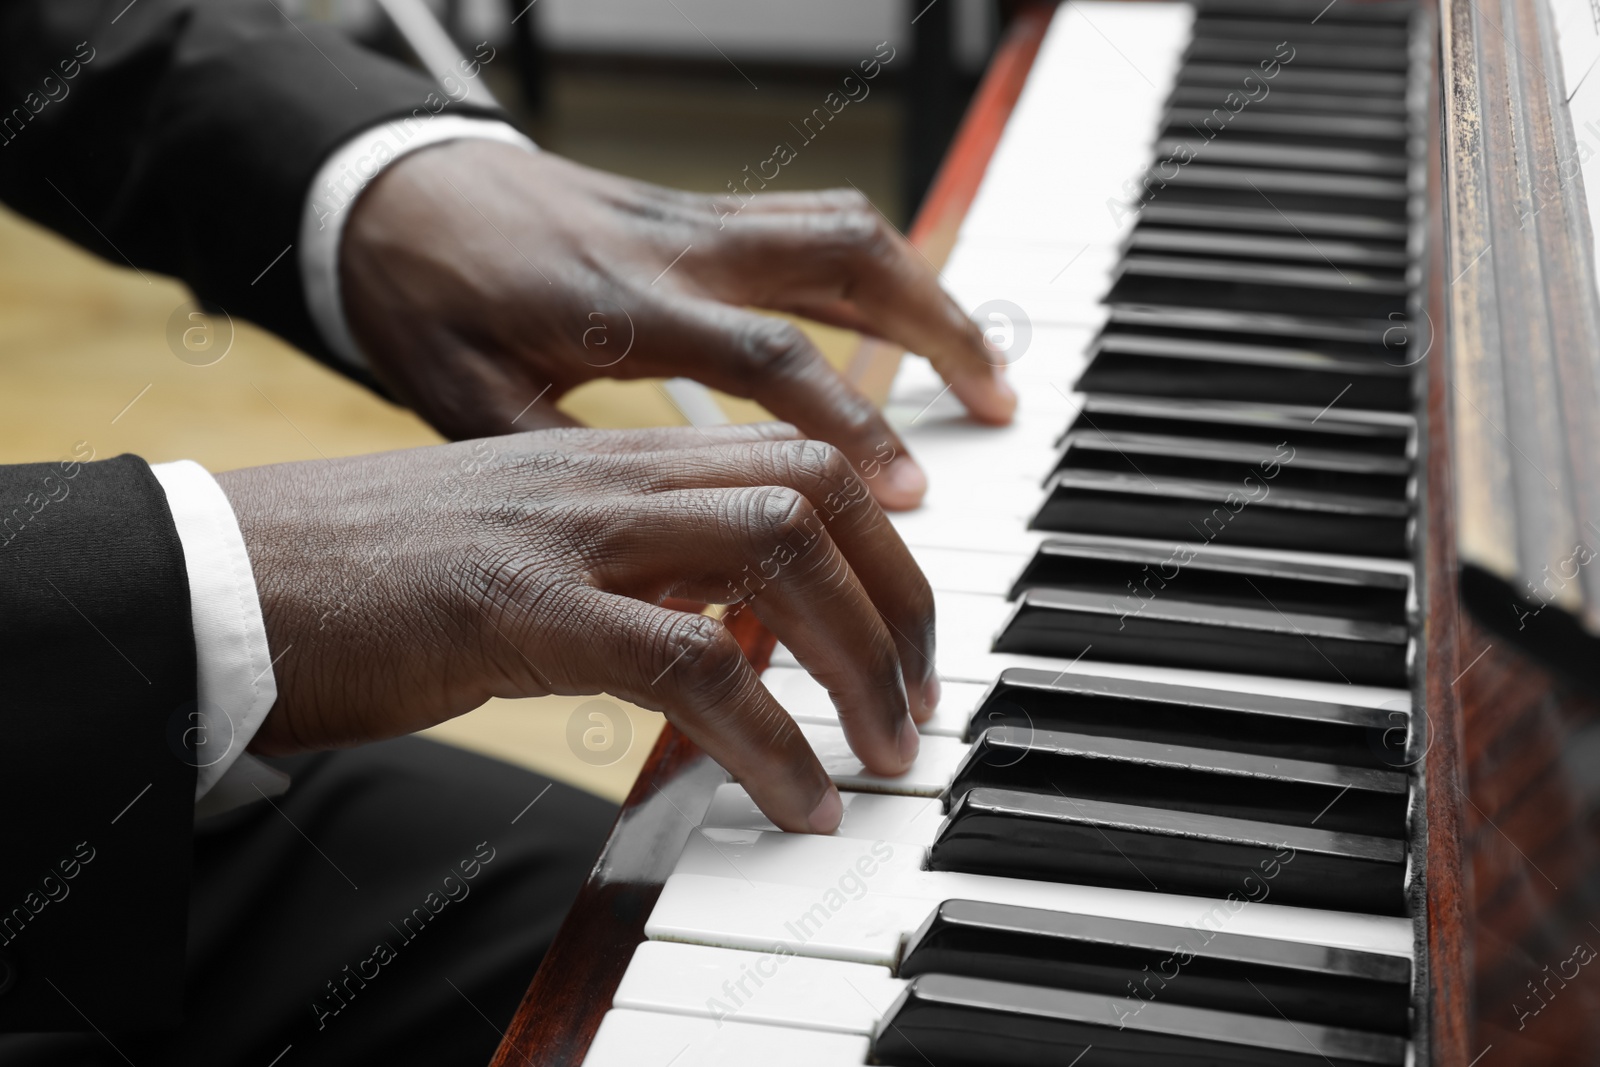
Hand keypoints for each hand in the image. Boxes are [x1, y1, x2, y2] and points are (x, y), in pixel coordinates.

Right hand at [215, 423, 936, 832]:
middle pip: (814, 492)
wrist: (227, 577)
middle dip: (901, 598)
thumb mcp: (528, 551)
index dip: (883, 532)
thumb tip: (733, 624)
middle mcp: (603, 477)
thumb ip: (635, 568)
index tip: (910, 617)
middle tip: (920, 697)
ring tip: (885, 750)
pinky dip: (770, 741)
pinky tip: (796, 801)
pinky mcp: (516, 610)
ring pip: (773, 552)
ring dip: (858, 661)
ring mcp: (564, 533)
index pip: (794, 458)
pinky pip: (689, 665)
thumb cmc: (374, 579)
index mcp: (610, 462)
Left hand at [338, 142, 1016, 510]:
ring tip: (981, 366)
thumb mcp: (466, 404)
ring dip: (925, 293)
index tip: (907, 495)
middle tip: (996, 406)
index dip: (849, 425)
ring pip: (843, 229)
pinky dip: (875, 268)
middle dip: (936, 334)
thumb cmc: (424, 299)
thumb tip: (654, 568)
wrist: (389, 189)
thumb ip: (564, 472)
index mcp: (623, 305)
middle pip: (843, 265)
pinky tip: (901, 317)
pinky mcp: (694, 211)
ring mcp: (692, 220)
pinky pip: (809, 220)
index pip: (770, 357)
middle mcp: (677, 249)